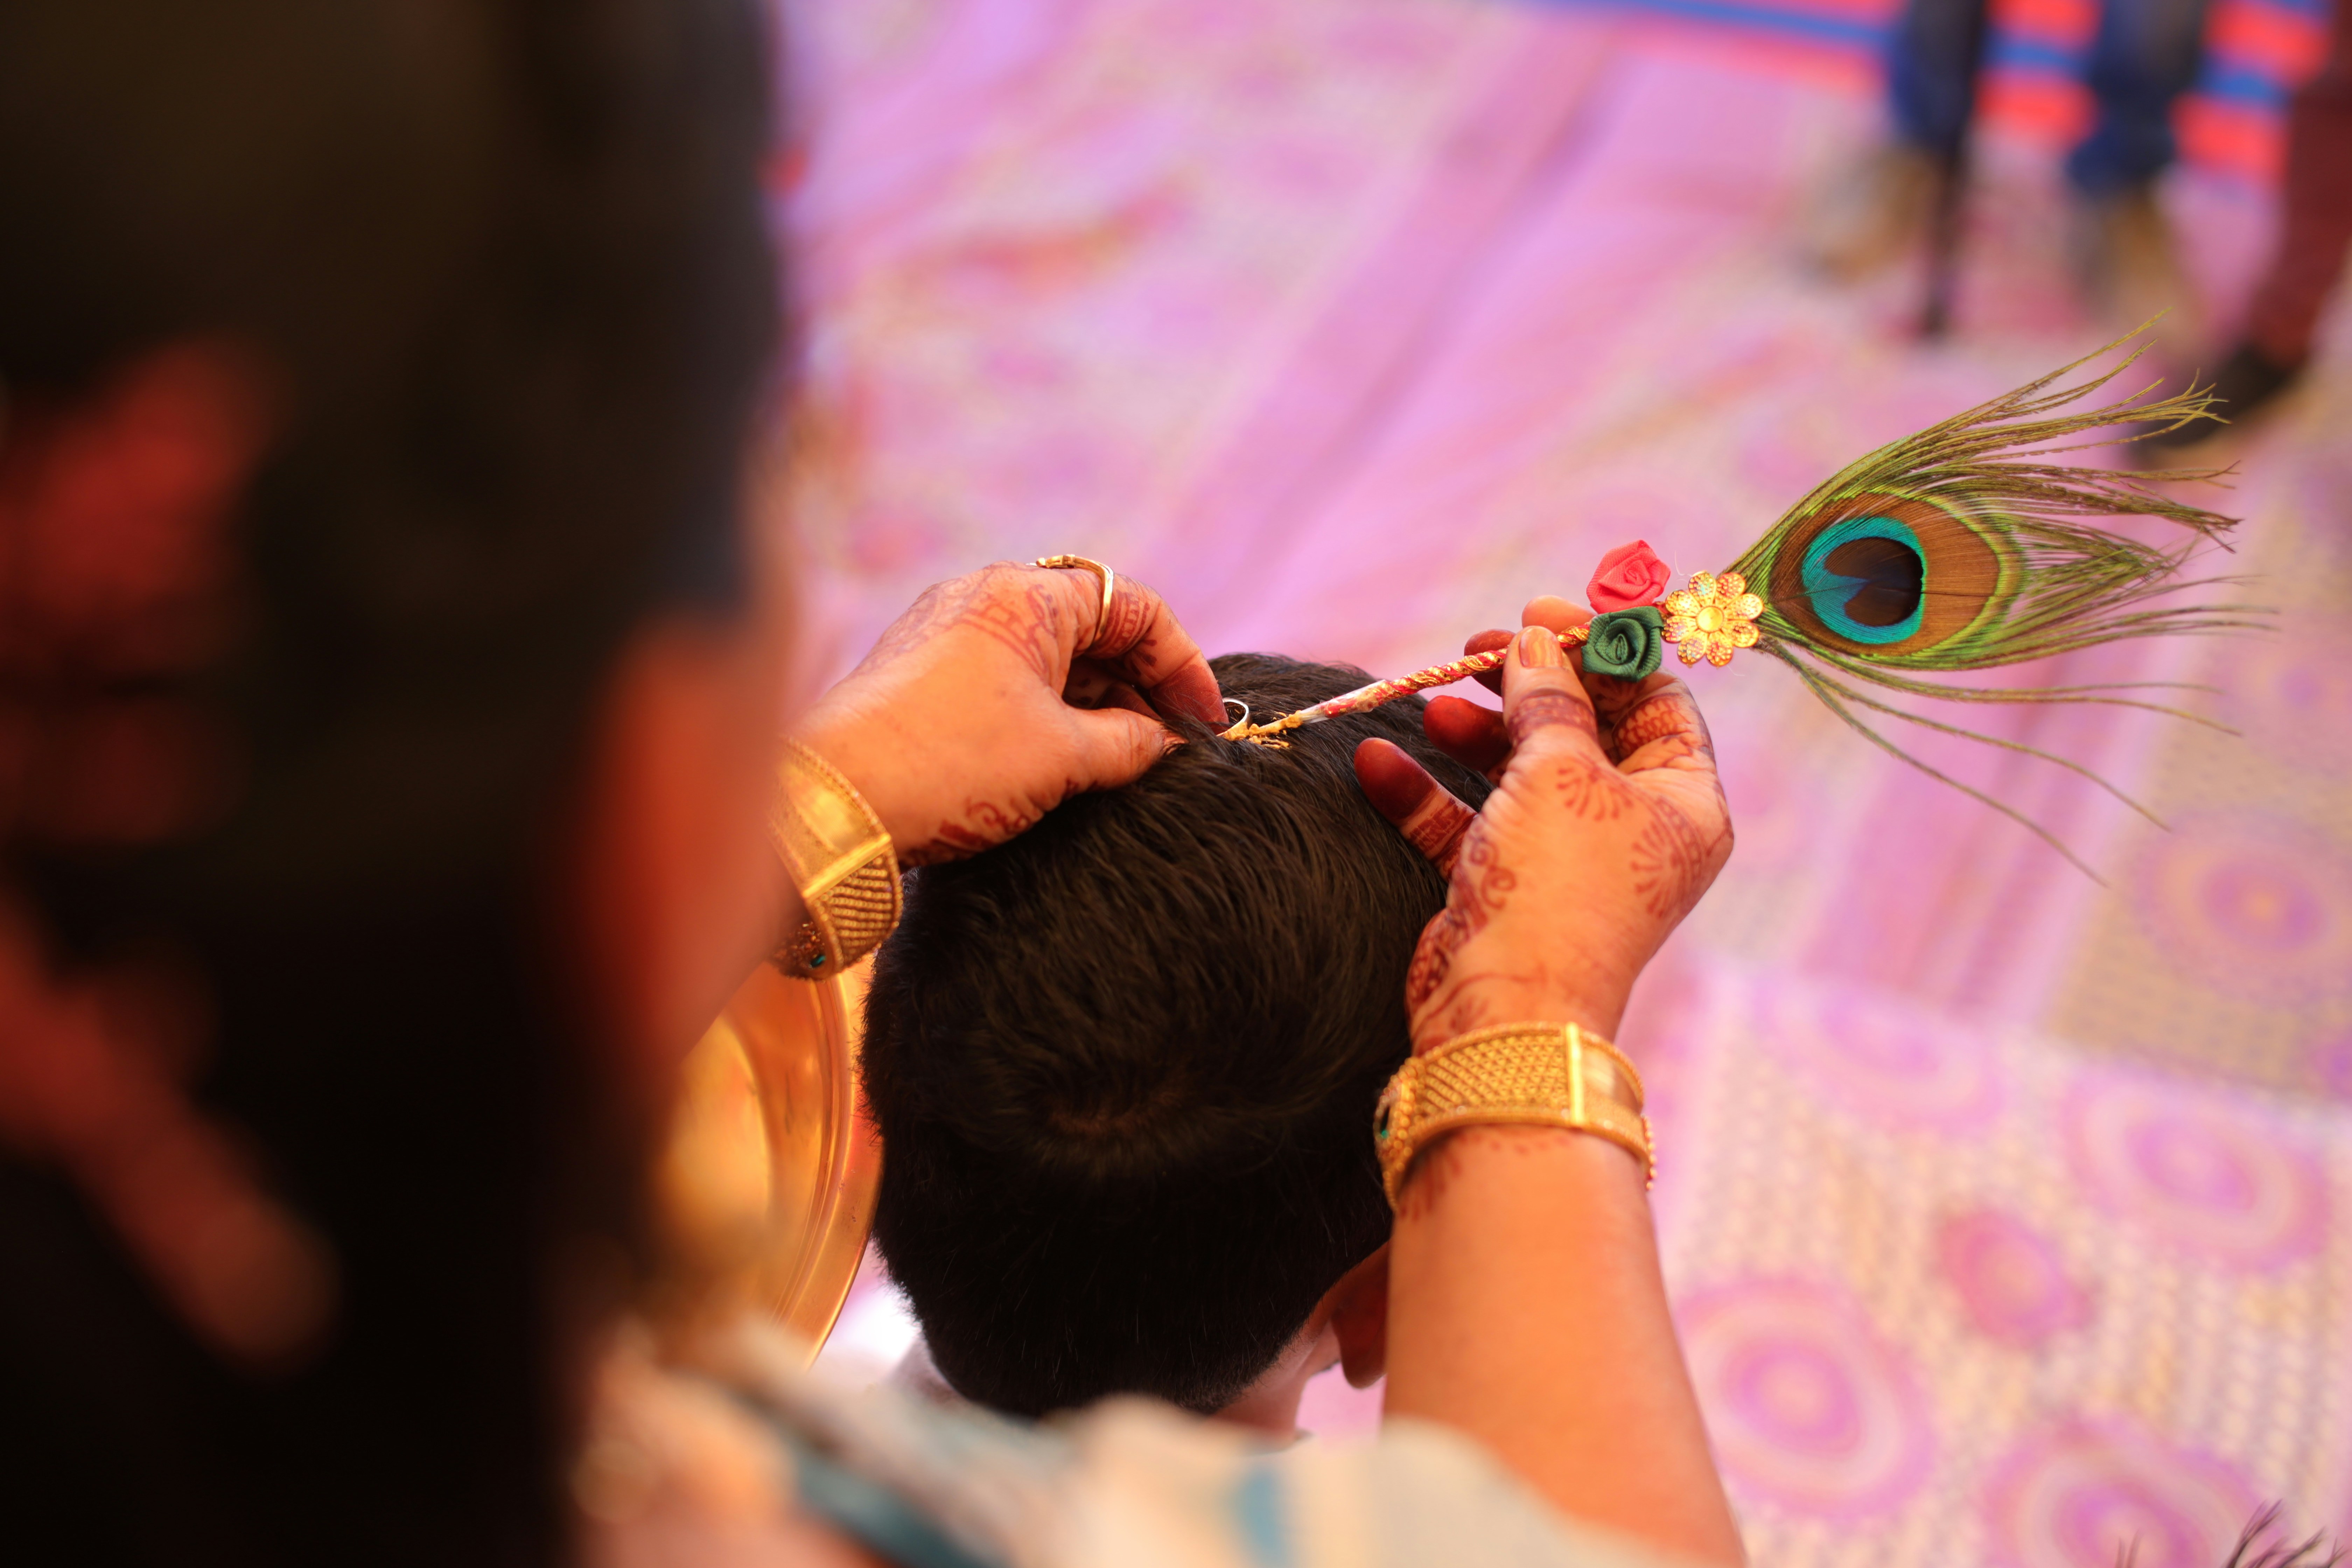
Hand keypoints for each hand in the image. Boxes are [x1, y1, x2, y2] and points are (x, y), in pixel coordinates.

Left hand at [796, 562, 1222, 863]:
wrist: (834, 803)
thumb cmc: (952, 765)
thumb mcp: (1063, 757)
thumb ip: (1129, 743)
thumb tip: (1162, 742)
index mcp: (1024, 596)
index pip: (1132, 607)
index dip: (1180, 662)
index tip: (1205, 721)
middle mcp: (982, 598)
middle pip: (1090, 629)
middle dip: (1139, 687)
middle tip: (1170, 748)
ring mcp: (946, 635)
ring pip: (1047, 659)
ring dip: (1094, 705)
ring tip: (1124, 765)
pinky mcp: (921, 676)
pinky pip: (1007, 682)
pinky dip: (1047, 715)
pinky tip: (1066, 764)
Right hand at [1353, 594, 1730, 1049]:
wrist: (1503, 1009)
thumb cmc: (1555, 884)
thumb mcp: (1559, 769)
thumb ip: (1548, 698)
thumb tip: (1537, 643)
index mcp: (1681, 802)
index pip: (1653, 701)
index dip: (1600, 651)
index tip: (1539, 615)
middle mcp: (1631, 830)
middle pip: (1583, 730)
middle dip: (1526, 685)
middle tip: (1477, 649)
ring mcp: (1566, 860)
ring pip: (1520, 772)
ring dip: (1472, 731)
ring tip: (1431, 700)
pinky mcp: (1505, 887)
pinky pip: (1468, 822)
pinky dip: (1427, 791)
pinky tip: (1380, 759)